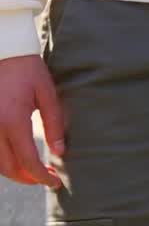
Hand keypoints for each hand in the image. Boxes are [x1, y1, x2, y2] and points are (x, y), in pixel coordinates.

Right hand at [0, 55, 63, 187]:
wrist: (5, 51)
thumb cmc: (28, 69)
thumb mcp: (46, 92)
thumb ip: (54, 122)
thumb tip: (60, 151)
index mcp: (13, 121)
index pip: (27, 161)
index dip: (42, 176)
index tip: (55, 182)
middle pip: (9, 169)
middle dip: (28, 179)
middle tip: (47, 177)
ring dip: (15, 172)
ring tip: (35, 171)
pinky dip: (5, 161)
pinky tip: (19, 158)